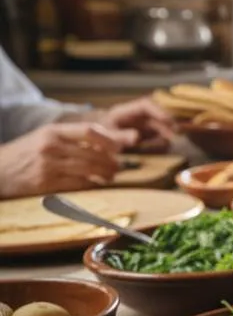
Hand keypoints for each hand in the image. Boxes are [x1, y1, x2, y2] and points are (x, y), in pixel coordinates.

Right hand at [0, 123, 135, 197]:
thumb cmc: (28, 152)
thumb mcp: (47, 136)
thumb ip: (75, 136)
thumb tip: (113, 139)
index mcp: (53, 131)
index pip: (89, 131)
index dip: (110, 139)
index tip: (120, 146)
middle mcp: (51, 146)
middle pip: (92, 153)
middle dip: (111, 161)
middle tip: (119, 165)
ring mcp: (48, 166)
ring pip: (88, 169)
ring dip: (105, 174)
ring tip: (111, 175)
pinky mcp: (46, 184)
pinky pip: (78, 184)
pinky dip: (92, 184)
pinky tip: (96, 183)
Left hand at [97, 97, 174, 151]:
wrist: (89, 142)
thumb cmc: (95, 137)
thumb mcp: (105, 136)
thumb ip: (119, 136)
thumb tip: (136, 137)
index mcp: (123, 111)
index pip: (144, 105)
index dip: (158, 110)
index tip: (167, 120)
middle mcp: (133, 115)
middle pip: (154, 114)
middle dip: (165, 122)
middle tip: (173, 133)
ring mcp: (137, 124)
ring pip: (157, 124)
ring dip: (165, 130)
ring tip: (170, 140)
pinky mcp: (140, 133)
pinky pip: (154, 133)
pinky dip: (160, 138)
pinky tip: (164, 144)